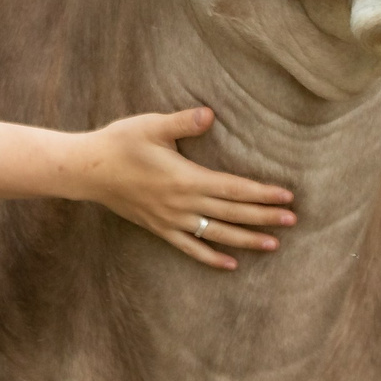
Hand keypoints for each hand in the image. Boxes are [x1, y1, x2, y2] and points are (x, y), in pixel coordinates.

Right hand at [0, 108, 294, 269]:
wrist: (87, 170)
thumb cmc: (120, 143)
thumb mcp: (152, 125)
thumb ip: (184, 121)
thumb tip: (210, 114)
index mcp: (186, 178)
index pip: (234, 189)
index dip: (262, 193)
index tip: (287, 196)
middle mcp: (183, 204)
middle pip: (232, 214)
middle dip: (264, 217)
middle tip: (293, 220)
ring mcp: (171, 220)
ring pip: (216, 235)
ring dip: (247, 240)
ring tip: (274, 244)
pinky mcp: (159, 228)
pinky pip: (190, 248)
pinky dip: (211, 258)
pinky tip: (231, 265)